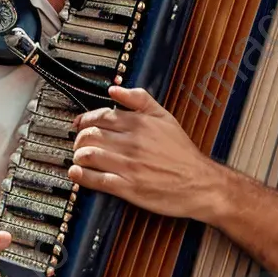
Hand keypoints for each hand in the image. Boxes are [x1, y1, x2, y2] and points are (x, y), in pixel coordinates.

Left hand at [68, 85, 216, 217]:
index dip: (84, 120)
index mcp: (139, 124)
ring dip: (77, 155)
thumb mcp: (165, 117)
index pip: (100, 116)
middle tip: (79, 142)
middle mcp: (132, 142)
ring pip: (89, 155)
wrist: (200, 183)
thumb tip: (115, 89)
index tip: (79, 124)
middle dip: (79, 138)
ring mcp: (129, 165)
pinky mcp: (128, 187)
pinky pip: (96, 179)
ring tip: (78, 157)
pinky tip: (77, 173)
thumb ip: (139, 99)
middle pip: (90, 135)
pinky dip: (81, 176)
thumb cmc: (183, 153)